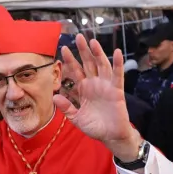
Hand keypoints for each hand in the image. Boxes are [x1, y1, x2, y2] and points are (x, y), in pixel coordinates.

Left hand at [53, 35, 135, 157]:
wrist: (111, 136)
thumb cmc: (95, 127)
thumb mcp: (77, 118)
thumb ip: (67, 107)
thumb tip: (55, 96)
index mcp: (84, 89)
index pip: (76, 71)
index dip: (70, 60)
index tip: (63, 48)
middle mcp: (94, 84)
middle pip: (88, 63)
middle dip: (83, 50)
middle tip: (78, 37)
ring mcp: (106, 85)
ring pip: (101, 65)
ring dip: (98, 53)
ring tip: (93, 41)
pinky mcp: (116, 90)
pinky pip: (117, 75)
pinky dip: (117, 64)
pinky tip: (116, 52)